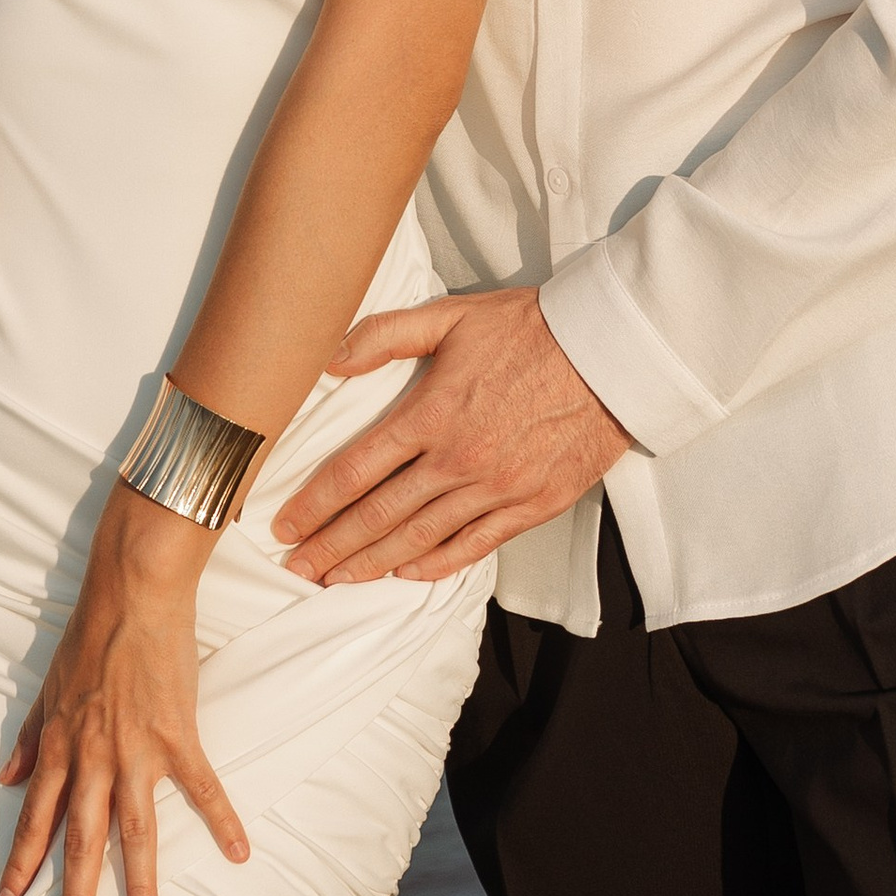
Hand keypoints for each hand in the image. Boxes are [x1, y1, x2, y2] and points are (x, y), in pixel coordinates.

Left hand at [0, 488, 248, 895]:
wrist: (133, 589)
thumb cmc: (91, 634)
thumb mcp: (48, 687)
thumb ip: (29, 737)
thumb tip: (4, 780)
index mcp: (60, 746)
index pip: (35, 818)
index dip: (22, 865)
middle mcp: (93, 756)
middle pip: (81, 839)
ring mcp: (136, 749)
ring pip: (134, 830)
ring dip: (139, 882)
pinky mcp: (178, 734)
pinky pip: (201, 787)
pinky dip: (220, 820)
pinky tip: (238, 854)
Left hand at [272, 289, 629, 583]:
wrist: (611, 354)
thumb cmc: (529, 328)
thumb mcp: (451, 315)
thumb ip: (385, 335)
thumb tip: (328, 359)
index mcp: (432, 413)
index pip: (356, 470)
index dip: (314, 503)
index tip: (283, 525)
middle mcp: (458, 459)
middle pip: (379, 515)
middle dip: (331, 545)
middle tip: (296, 569)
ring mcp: (496, 488)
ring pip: (420, 538)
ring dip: (372, 563)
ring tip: (336, 580)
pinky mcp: (532, 505)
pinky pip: (474, 546)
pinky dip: (437, 565)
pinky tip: (407, 575)